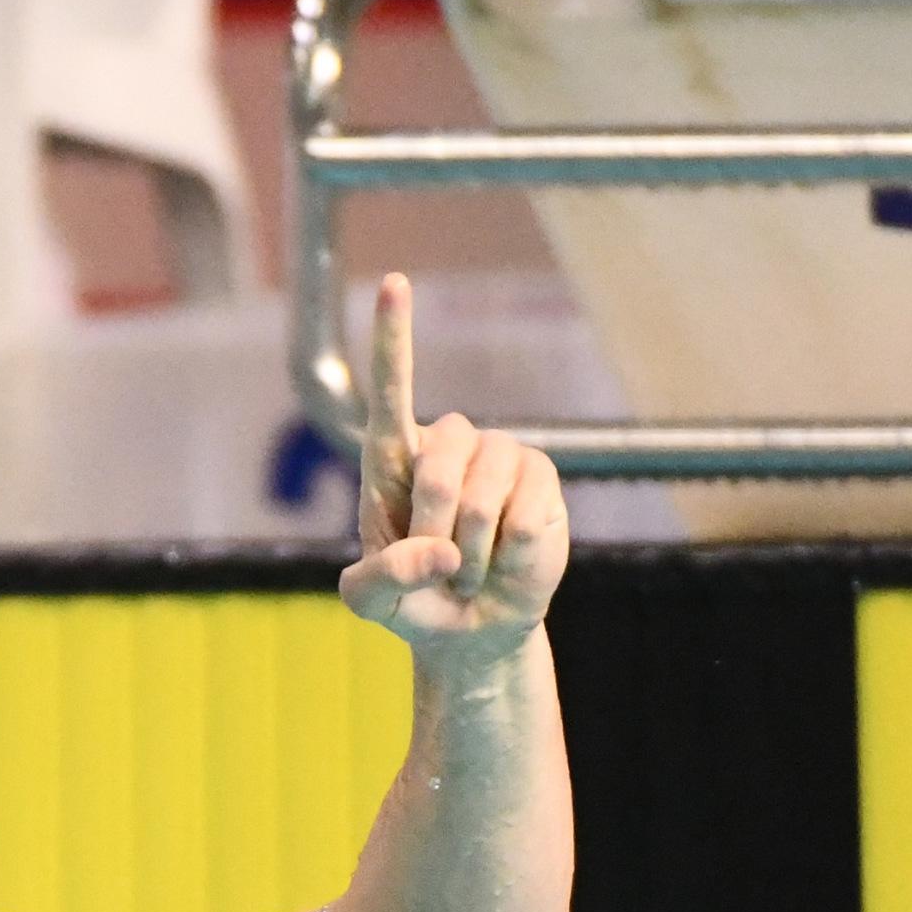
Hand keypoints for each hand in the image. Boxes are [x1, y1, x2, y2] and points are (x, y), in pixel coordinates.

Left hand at [339, 274, 568, 666]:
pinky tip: (505, 560)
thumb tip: (436, 552)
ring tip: (469, 569)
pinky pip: (526, 515)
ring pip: (484, 494)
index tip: (394, 283)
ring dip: (472, 549)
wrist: (468, 628)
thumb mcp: (370, 603)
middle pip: (440, 466)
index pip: (391, 392)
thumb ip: (380, 580)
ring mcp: (499, 459)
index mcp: (393, 462)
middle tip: (439, 568)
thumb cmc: (410, 603)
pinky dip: (510, 554)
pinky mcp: (541, 481)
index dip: (394, 339)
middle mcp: (447, 448)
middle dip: (435, 529)